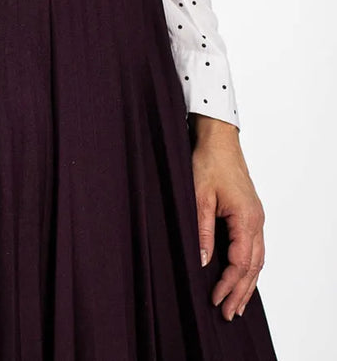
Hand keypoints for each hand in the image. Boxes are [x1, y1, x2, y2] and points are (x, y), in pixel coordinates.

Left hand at [190, 115, 265, 320]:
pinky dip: (249, 267)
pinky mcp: (251, 215)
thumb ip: (201, 230)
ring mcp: (256, 219)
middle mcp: (257, 222)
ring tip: (238, 305)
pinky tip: (243, 277)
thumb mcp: (198, 197)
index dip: (228, 284)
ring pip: (257, 260)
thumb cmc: (208, 163)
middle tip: (229, 314)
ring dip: (248, 283)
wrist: (219, 140)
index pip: (240, 262)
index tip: (215, 300)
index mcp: (246, 219)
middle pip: (253, 267)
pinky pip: (254, 248)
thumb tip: (202, 261)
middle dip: (241, 292)